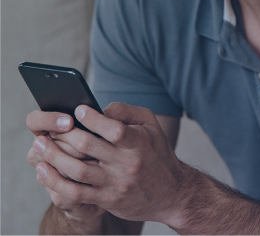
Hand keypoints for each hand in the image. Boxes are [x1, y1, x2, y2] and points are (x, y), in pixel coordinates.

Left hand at [29, 102, 190, 224]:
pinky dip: (56, 183)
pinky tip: (44, 172)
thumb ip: (126, 111)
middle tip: (47, 127)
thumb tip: (99, 108)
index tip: (77, 110)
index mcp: (138, 142)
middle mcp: (127, 164)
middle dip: (64, 135)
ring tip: (38, 145)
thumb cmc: (156, 152)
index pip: (113, 129)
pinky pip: (76, 194)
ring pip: (77, 171)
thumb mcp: (150, 124)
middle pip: (88, 148)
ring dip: (54, 157)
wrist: (171, 193)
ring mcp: (115, 184)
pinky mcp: (107, 200)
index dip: (93, 119)